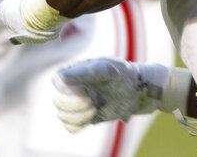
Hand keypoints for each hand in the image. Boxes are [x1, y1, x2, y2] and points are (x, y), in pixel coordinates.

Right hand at [52, 58, 171, 131]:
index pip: (57, 80)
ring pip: (63, 115)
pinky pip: (70, 127)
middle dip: (73, 105)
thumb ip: (85, 72)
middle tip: (91, 102)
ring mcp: (79, 103)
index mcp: (78, 71)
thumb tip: (61, 77)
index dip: (65, 89)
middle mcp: (75, 87)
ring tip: (94, 109)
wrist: (139, 91)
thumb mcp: (107, 70)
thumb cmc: (124, 75)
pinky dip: (77, 125)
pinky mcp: (85, 117)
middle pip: (58, 100)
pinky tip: (92, 118)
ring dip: (78, 116)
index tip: (83, 91)